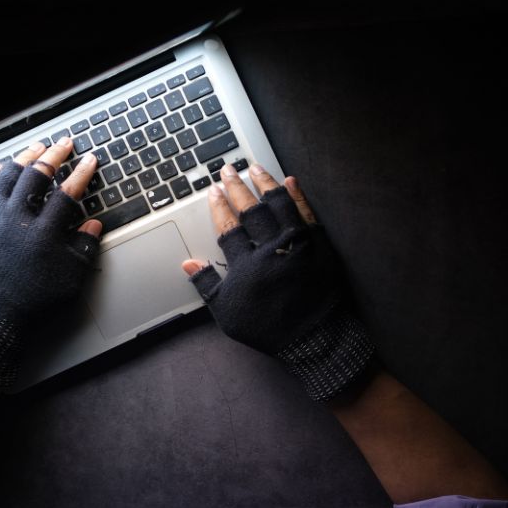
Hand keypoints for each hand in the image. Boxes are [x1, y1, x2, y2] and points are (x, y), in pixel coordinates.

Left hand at [0, 138, 101, 385]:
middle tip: (65, 144)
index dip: (82, 174)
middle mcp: (17, 219)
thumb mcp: (70, 280)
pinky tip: (0, 170)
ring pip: (7, 176)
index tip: (90, 160)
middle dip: (54, 156)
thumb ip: (84, 248)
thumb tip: (94, 225)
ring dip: (23, 159)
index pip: (68, 193)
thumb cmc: (33, 304)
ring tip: (35, 149)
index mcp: (44, 232)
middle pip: (37, 175)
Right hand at [181, 163, 373, 400]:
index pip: (228, 226)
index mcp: (246, 264)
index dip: (218, 206)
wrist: (314, 339)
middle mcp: (271, 248)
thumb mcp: (228, 313)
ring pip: (279, 204)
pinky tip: (290, 181)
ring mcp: (298, 244)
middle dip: (236, 187)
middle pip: (251, 209)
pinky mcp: (320, 245)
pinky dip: (298, 195)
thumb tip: (187, 264)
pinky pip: (307, 213)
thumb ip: (207, 285)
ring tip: (255, 167)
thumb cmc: (268, 328)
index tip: (213, 191)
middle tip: (228, 170)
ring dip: (265, 183)